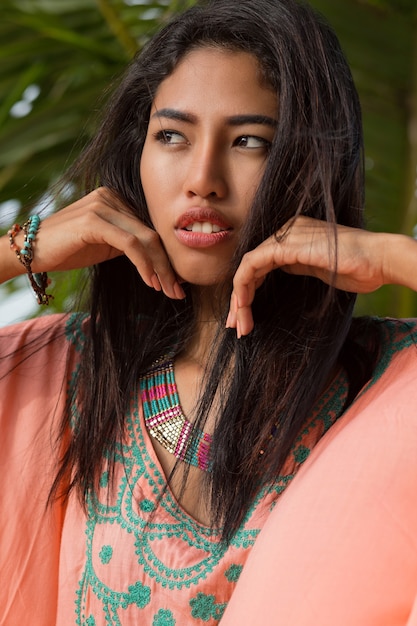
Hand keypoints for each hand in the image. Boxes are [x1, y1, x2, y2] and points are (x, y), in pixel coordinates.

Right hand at [4, 187, 184, 299]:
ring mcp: (102, 205)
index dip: (167, 256)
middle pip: (152, 233)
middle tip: (179, 291)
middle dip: (168, 266)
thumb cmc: (69, 249)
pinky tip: (150, 281)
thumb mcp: (106, 245)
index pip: (150, 228)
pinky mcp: (94, 220)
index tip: (178, 281)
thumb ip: (131, 245)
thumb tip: (163, 264)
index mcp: (117, 199)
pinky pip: (129, 243)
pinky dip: (144, 264)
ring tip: (168, 290)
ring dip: (160, 268)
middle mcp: (111, 197)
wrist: (31, 250)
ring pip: (145, 238)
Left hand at [226, 216, 413, 336]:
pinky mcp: (287, 245)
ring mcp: (286, 235)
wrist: (380, 262)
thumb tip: (279, 271)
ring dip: (239, 298)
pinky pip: (253, 264)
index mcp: (292, 236)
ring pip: (248, 267)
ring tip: (239, 325)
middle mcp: (285, 232)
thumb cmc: (358, 270)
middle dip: (239, 300)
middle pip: (251, 266)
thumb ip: (297, 265)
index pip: (260, 265)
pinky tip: (243, 306)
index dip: (248, 293)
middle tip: (235, 327)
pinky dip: (244, 286)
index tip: (245, 319)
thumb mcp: (319, 269)